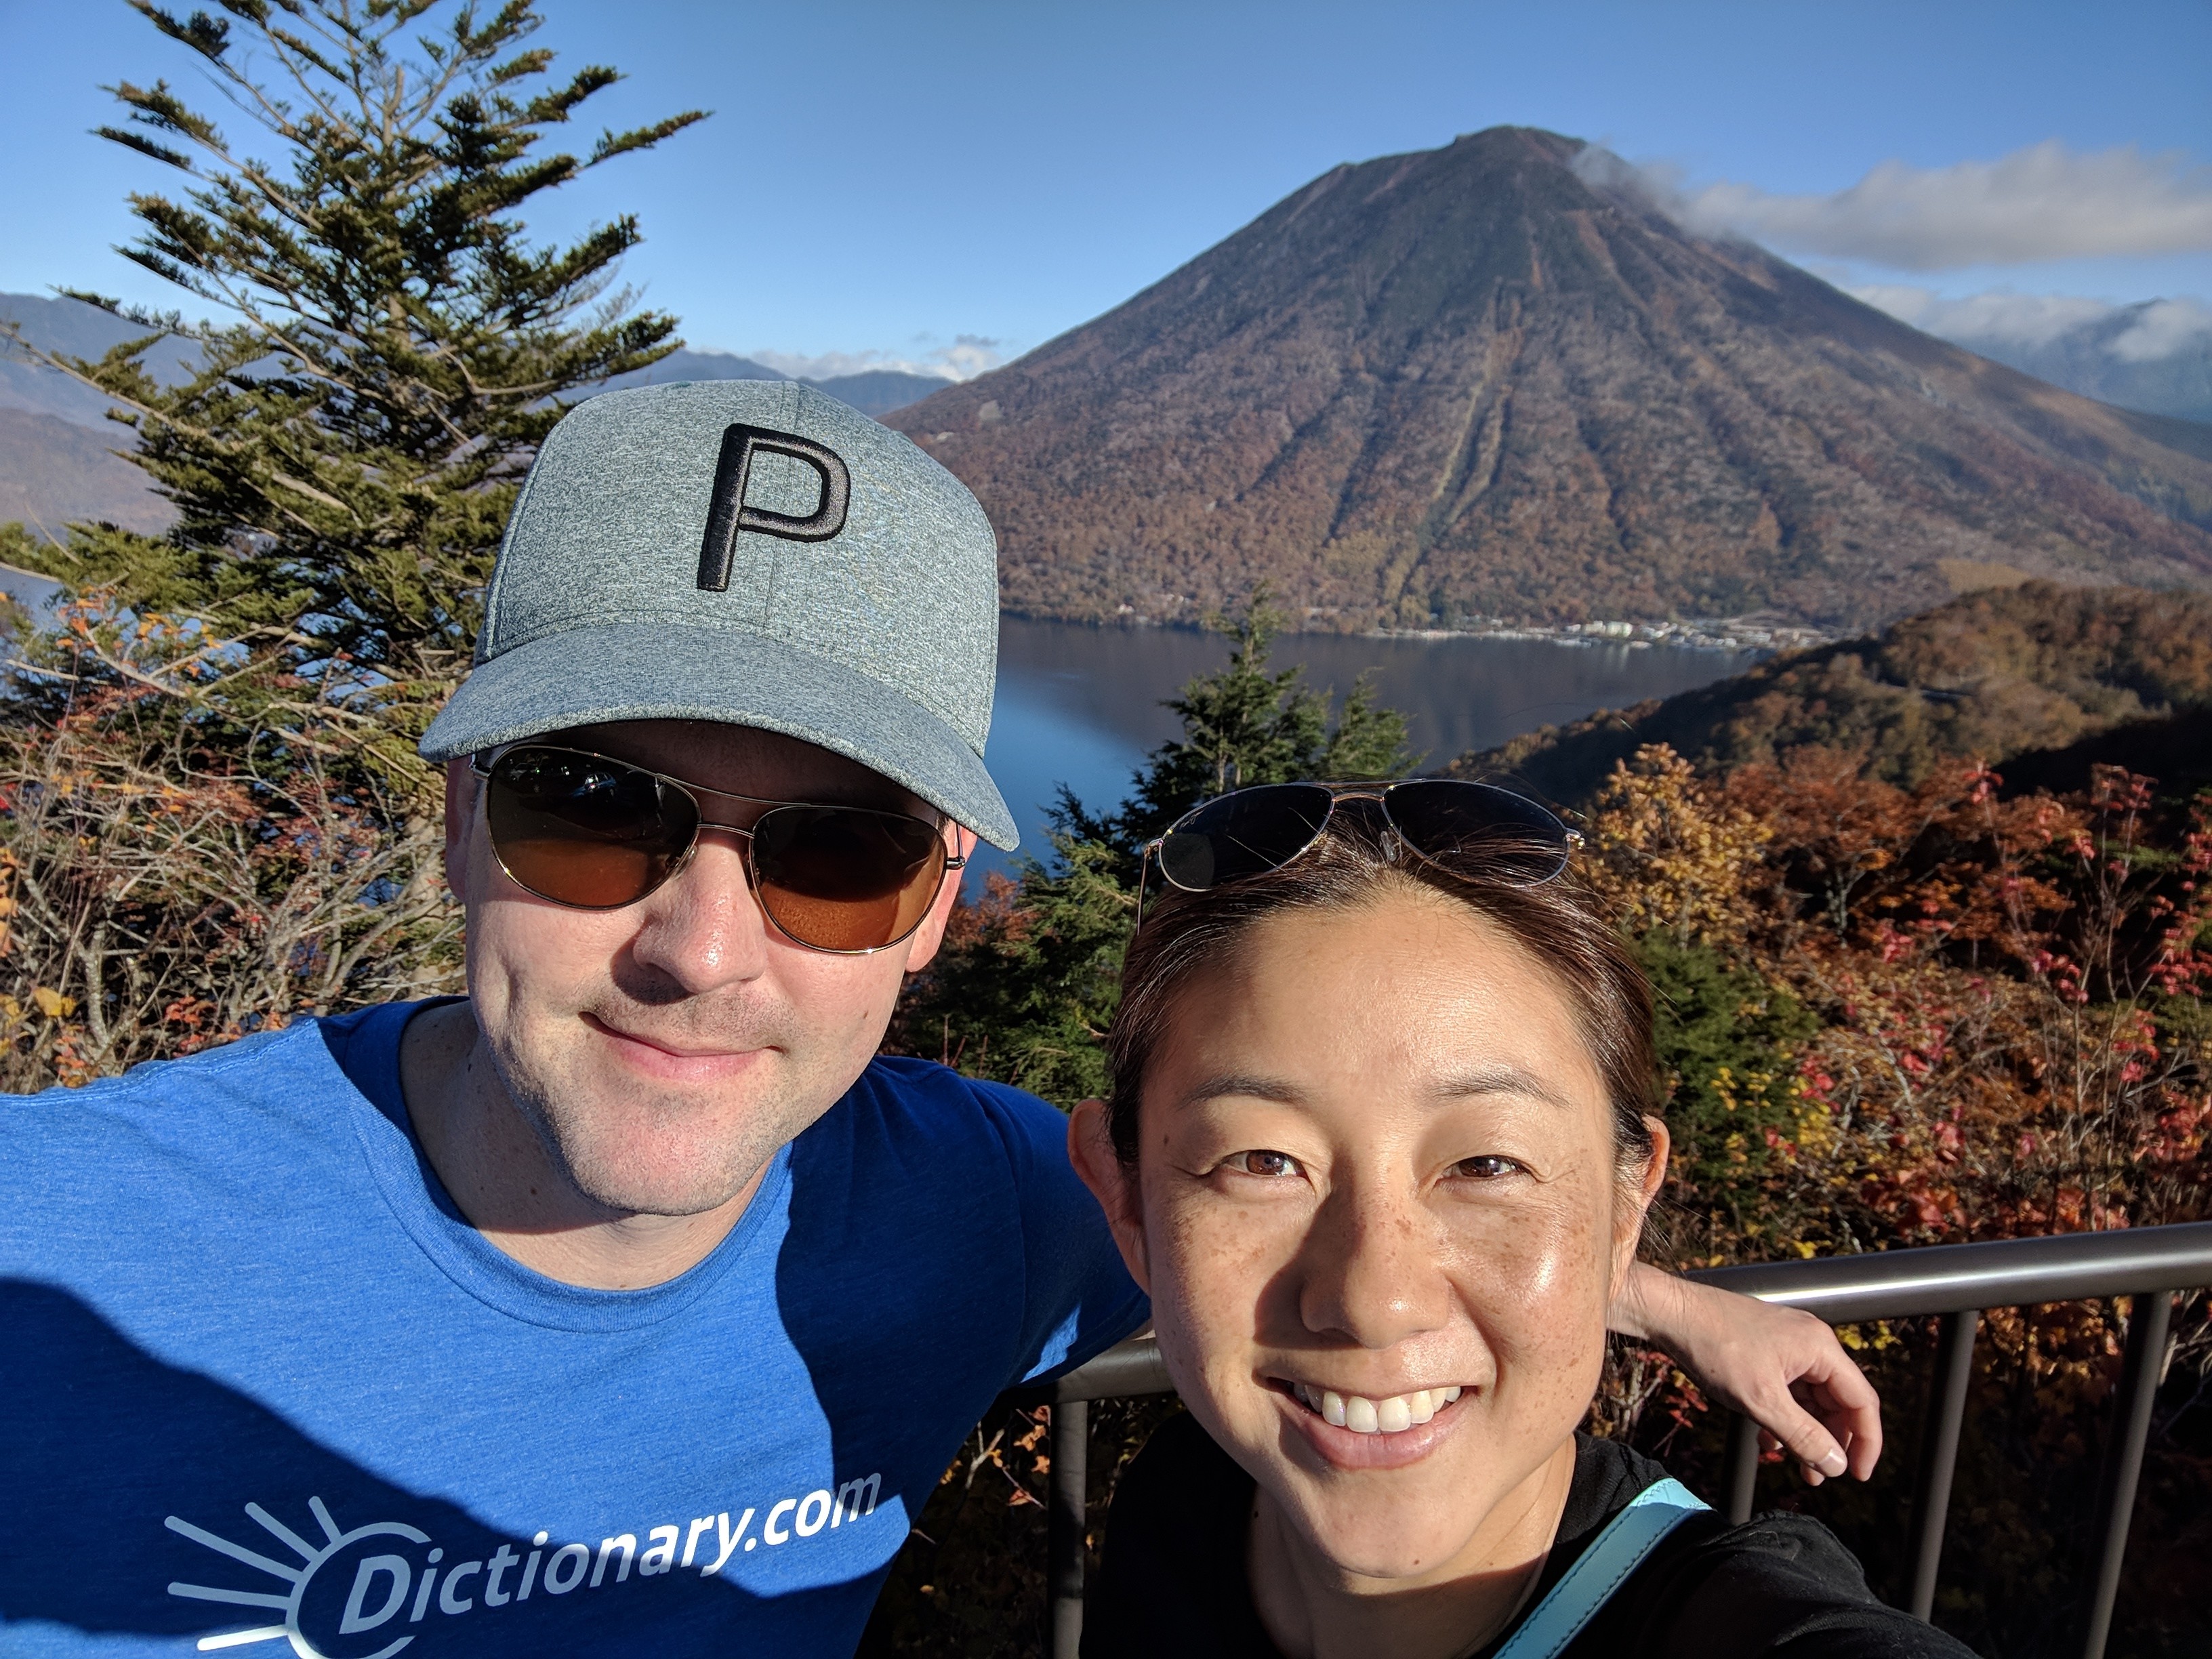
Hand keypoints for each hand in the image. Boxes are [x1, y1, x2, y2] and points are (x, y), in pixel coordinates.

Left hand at [1612, 1262, 1881, 1483]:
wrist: (1670, 1313)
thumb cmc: (1714, 1346)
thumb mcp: (1761, 1400)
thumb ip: (1802, 1436)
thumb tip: (1836, 1465)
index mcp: (1821, 1348)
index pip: (1862, 1402)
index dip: (1866, 1442)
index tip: (1858, 1476)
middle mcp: (1811, 1343)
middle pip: (1838, 1402)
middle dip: (1830, 1442)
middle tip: (1818, 1476)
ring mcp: (1789, 1345)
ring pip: (1811, 1399)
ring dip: (1805, 1433)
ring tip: (1796, 1467)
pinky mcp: (1766, 1350)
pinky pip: (1788, 1390)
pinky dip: (1783, 1416)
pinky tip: (1767, 1439)